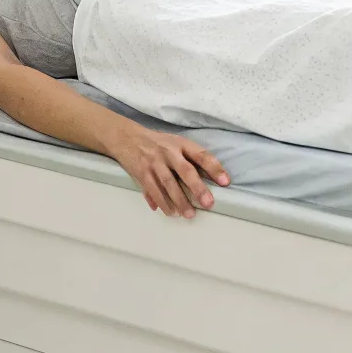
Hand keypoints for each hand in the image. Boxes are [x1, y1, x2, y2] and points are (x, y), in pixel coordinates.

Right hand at [104, 126, 229, 218]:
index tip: (225, 182)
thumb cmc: (158, 143)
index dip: (214, 168)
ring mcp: (154, 163)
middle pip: (185, 171)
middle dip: (197, 188)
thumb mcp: (176, 143)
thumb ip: (191, 159)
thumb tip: (214, 179)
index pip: (201, 155)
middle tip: (208, 203)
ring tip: (189, 214)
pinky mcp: (141, 173)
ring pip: (168, 184)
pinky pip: (153, 190)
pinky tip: (170, 212)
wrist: (126, 137)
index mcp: (181, 144)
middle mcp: (168, 152)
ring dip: (179, 201)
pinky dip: (161, 202)